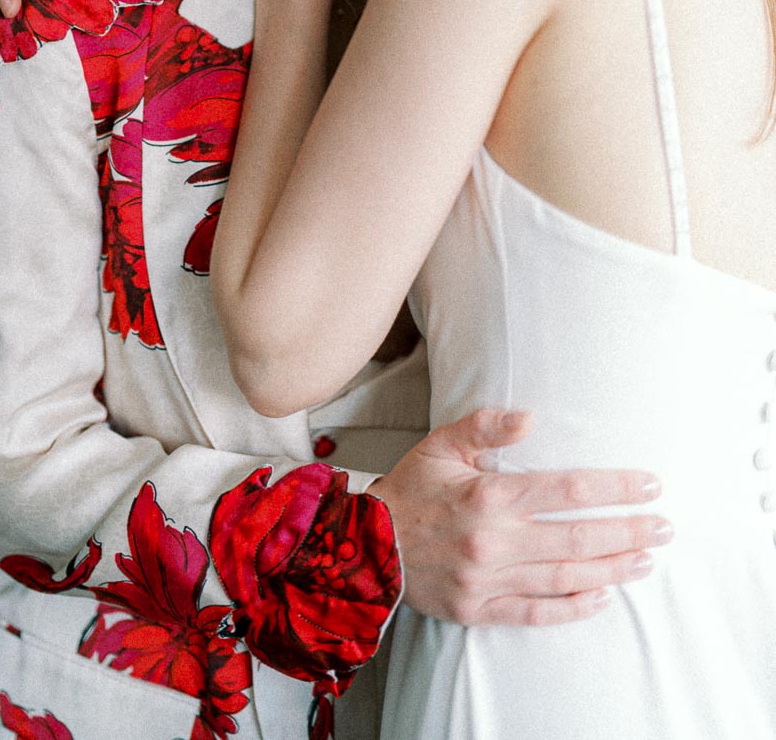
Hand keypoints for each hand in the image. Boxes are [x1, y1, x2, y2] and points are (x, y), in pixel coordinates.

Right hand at [369, 409, 670, 626]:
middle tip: (664, 526)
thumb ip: (485, 427)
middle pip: (578, 537)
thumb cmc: (412, 487)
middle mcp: (494, 540)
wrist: (365, 544)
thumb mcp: (442, 443)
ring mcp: (488, 579)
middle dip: (628, 531)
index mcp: (488, 496)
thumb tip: (530, 417)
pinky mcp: (480, 609)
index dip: (614, 487)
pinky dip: (573, 607)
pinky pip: (536, 613)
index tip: (649, 484)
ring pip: (565, 577)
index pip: (568, 490)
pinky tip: (602, 597)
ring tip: (645, 560)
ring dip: (612, 569)